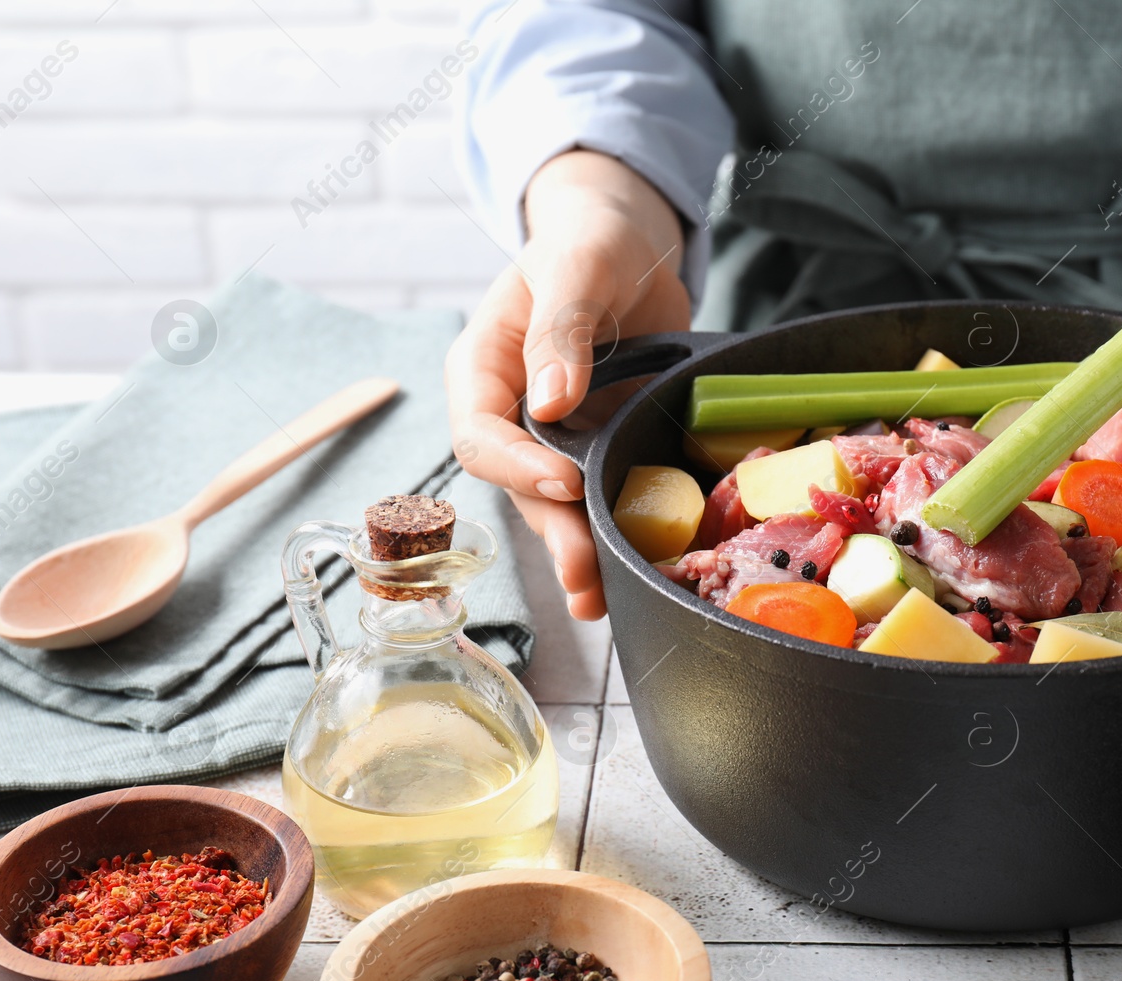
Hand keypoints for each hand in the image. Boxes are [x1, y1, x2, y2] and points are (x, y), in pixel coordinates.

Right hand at [446, 150, 690, 619]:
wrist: (632, 242)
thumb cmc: (592, 240)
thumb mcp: (577, 266)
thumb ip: (562, 326)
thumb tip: (550, 398)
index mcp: (484, 367)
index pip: (482, 433)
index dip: (518, 466)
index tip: (565, 482)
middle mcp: (512, 410)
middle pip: (519, 486)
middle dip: (553, 533)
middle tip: (586, 577)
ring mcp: (556, 435)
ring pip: (558, 504)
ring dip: (582, 550)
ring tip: (604, 599)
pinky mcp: (600, 445)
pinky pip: (602, 493)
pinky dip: (618, 528)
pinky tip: (640, 567)